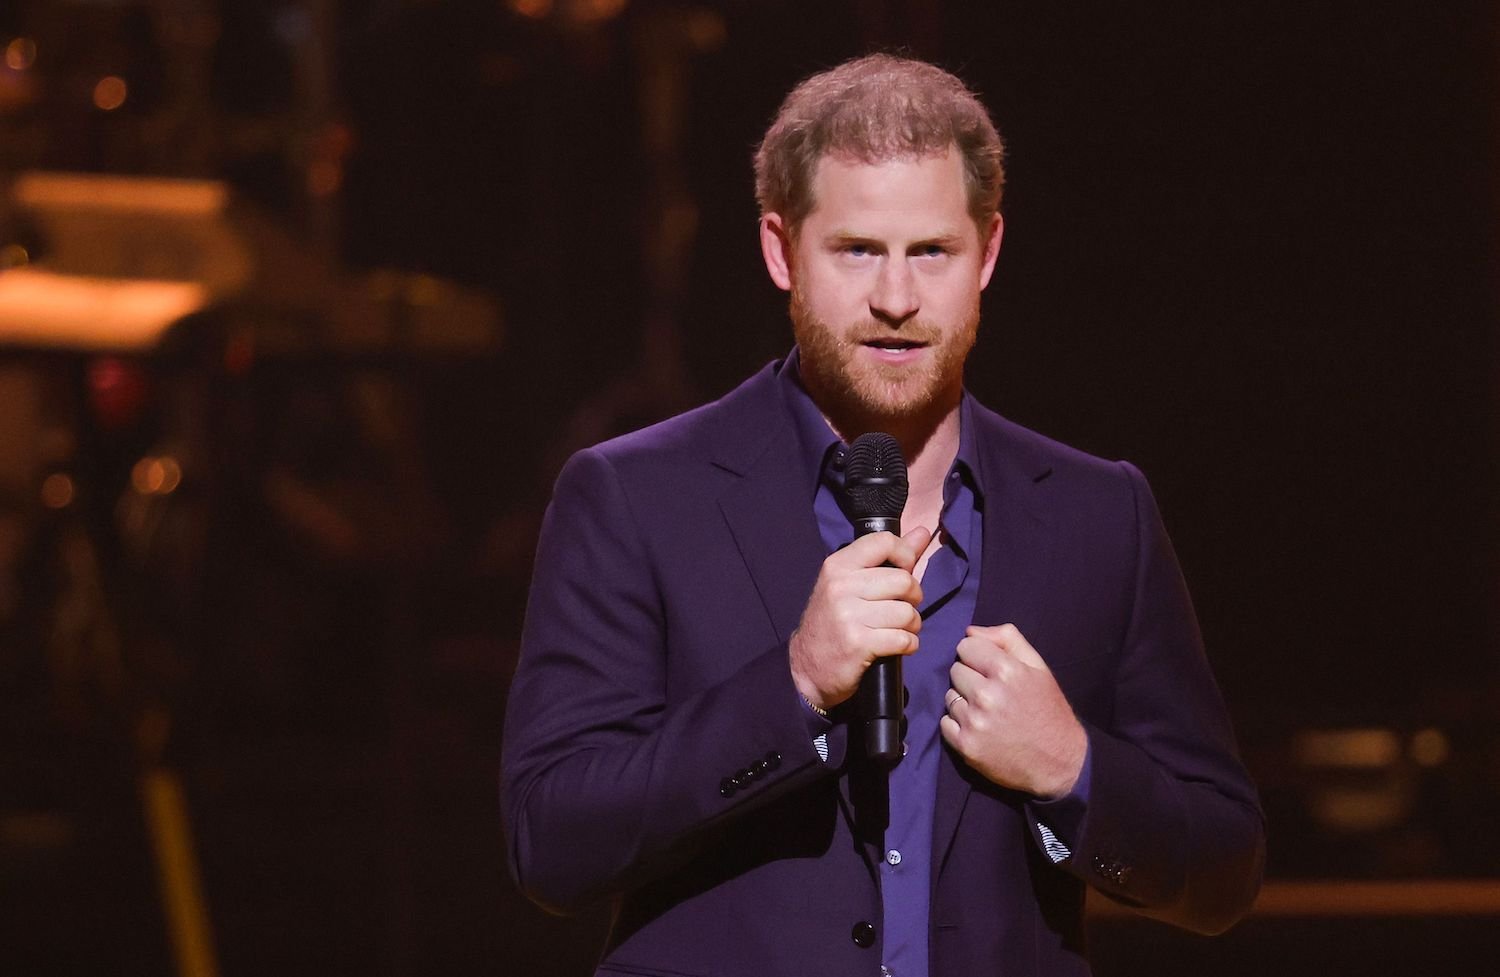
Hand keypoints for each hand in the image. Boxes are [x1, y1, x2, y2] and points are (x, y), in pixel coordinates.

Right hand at [789, 527, 931, 711]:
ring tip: (899, 630)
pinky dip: (909, 645)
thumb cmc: (833, 621)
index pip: (884, 542)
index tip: (904, 572)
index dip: (905, 555)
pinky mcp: (858, 644)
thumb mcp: (852, 584)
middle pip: (904, 581)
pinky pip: (903, 639)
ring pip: (907, 613)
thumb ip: (890, 557)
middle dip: (913, 599)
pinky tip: (897, 646)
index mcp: (838, 566)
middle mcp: (841, 586)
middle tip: (902, 609)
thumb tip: (923, 532)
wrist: (807, 666)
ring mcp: (848, 615)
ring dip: (912, 626)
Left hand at [940, 623, 1086, 798]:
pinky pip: (945, 722)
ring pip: (950, 696)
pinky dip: (958, 724)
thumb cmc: (1048, 711)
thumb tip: (971, 631)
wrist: (1060, 763)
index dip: (977, 655)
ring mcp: (974, 722)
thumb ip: (1007, 639)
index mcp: (1006, 671)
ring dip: (964, 701)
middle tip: (991, 693)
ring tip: (988, 712)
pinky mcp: (965, 746)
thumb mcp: (1039, 667)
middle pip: (955, 670)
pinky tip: (980, 728)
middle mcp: (987, 695)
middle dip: (970, 677)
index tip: (989, 668)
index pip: (965, 646)